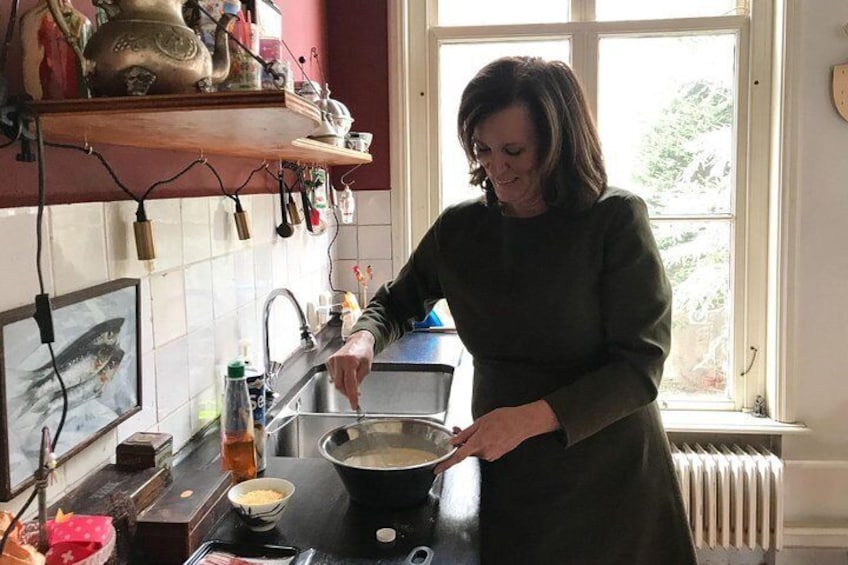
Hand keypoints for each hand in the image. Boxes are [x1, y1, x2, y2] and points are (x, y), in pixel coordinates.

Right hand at [325, 330, 374, 408]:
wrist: (359, 341)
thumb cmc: (364, 352)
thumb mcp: (366, 368)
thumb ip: (359, 381)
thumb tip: (354, 393)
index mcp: (350, 361)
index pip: (350, 384)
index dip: (352, 396)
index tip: (354, 404)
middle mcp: (339, 360)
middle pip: (340, 385)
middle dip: (346, 393)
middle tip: (354, 396)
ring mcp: (332, 360)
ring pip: (335, 382)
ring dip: (343, 386)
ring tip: (351, 378)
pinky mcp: (328, 361)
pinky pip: (333, 376)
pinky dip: (339, 379)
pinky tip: (345, 374)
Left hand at [434, 400, 559, 473]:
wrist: (523, 423)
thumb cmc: (504, 419)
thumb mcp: (480, 422)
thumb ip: (465, 433)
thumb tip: (453, 441)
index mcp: (478, 443)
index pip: (457, 457)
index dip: (446, 464)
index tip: (437, 469)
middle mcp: (485, 452)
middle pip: (466, 451)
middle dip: (461, 443)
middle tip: (458, 430)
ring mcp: (491, 455)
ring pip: (474, 451)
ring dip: (472, 442)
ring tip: (478, 428)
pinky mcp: (496, 455)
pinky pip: (483, 451)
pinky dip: (481, 444)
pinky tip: (488, 434)